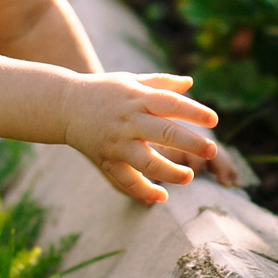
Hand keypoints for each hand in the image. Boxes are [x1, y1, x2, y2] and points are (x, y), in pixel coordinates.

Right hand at [63, 71, 217, 204]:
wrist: (64, 105)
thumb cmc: (104, 91)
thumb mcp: (131, 81)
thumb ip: (161, 83)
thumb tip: (191, 83)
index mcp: (138, 98)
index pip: (170, 104)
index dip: (193, 112)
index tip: (214, 120)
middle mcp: (128, 121)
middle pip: (163, 132)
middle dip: (190, 142)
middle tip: (212, 151)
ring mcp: (117, 142)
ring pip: (146, 161)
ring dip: (169, 172)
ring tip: (189, 177)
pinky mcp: (106, 159)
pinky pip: (125, 180)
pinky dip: (143, 191)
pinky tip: (162, 197)